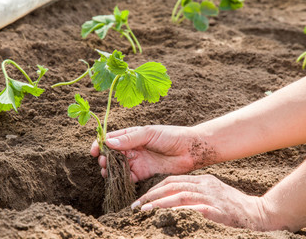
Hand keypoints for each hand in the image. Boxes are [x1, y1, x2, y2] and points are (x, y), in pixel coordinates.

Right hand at [91, 125, 201, 182]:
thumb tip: (108, 142)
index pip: (111, 138)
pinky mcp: (143, 173)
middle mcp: (132, 148)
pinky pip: (128, 178)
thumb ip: (130, 138)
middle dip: (104, 158)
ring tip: (107, 172)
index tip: (94, 151)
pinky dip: (121, 179)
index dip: (100, 144)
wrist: (190, 150)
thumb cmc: (171, 136)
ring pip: (118, 166)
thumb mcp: (149, 133)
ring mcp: (137, 161)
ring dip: (110, 170)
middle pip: (112, 154)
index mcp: (132, 135)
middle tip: (103, 162)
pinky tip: (118, 180)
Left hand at [131, 174, 267, 230]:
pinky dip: (178, 210)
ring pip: (180, 194)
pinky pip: (194, 208)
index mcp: (202, 180)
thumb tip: (171, 200)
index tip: (142, 198)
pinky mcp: (216, 209)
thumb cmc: (232, 206)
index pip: (173, 180)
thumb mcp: (211, 194)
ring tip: (144, 209)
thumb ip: (193, 194)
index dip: (155, 189)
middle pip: (172, 185)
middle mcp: (204, 185)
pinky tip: (166, 215)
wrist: (258, 213)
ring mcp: (211, 196)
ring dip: (160, 202)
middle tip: (136, 205)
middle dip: (151, 194)